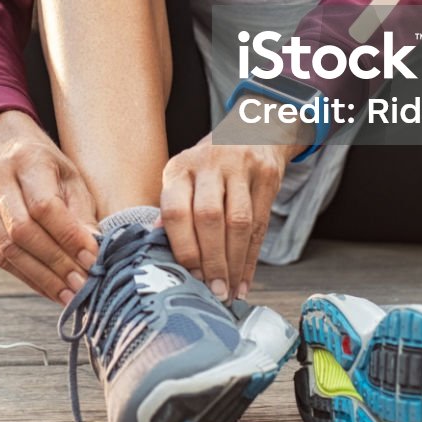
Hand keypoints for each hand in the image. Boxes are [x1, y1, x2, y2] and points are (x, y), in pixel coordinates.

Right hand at [0, 111, 100, 304]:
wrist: (2, 144)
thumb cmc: (45, 164)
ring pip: (7, 249)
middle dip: (56, 265)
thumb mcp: (70, 176)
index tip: (92, 261)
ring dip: (41, 278)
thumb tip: (95, 252)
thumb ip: (81, 213)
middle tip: (82, 286)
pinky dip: (26, 276)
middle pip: (22, 232)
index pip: (45, 206)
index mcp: (26, 159)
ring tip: (68, 295)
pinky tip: (48, 288)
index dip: (68, 238)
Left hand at [160, 131, 295, 302]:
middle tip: (212, 292)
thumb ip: (172, 210)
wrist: (253, 129)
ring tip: (228, 292)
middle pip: (209, 218)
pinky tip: (244, 281)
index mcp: (180, 167)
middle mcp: (208, 163)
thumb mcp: (185, 178)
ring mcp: (240, 167)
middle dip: (211, 261)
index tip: (188, 277)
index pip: (176, 210)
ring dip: (233, 264)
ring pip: (239, 223)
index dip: (183, 247)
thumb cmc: (210, 166)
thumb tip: (154, 246)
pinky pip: (260, 224)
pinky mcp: (267, 175)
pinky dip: (251, 259)